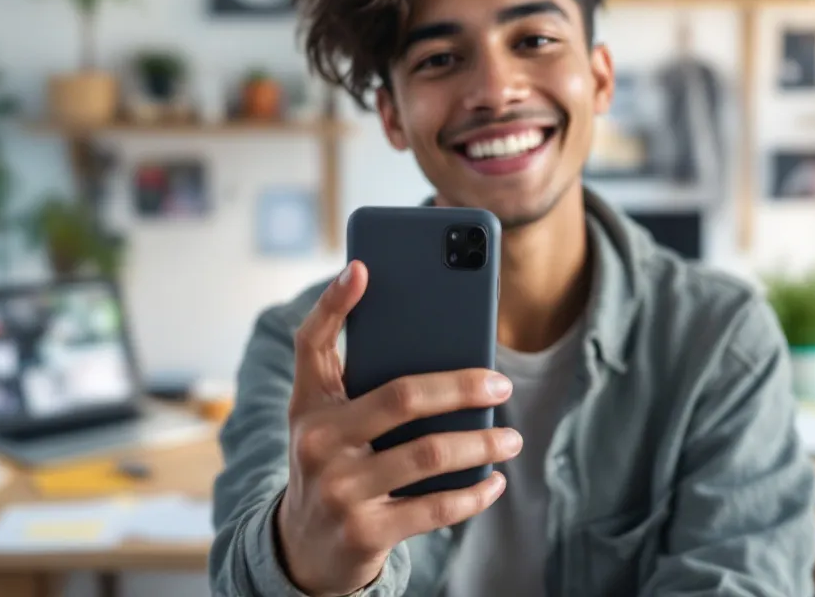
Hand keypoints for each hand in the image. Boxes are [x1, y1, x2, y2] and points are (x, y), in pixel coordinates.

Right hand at [276, 260, 519, 596]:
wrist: (303, 548)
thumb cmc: (333, 462)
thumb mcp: (328, 418)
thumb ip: (360, 376)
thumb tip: (437, 338)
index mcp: (309, 404)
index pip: (312, 343)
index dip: (333, 303)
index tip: (363, 267)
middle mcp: (317, 442)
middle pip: (402, 398)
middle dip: (462, 386)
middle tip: (502, 384)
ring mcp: (340, 490)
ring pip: (429, 454)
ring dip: (482, 443)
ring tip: (511, 438)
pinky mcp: (365, 533)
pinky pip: (435, 508)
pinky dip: (474, 493)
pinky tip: (495, 480)